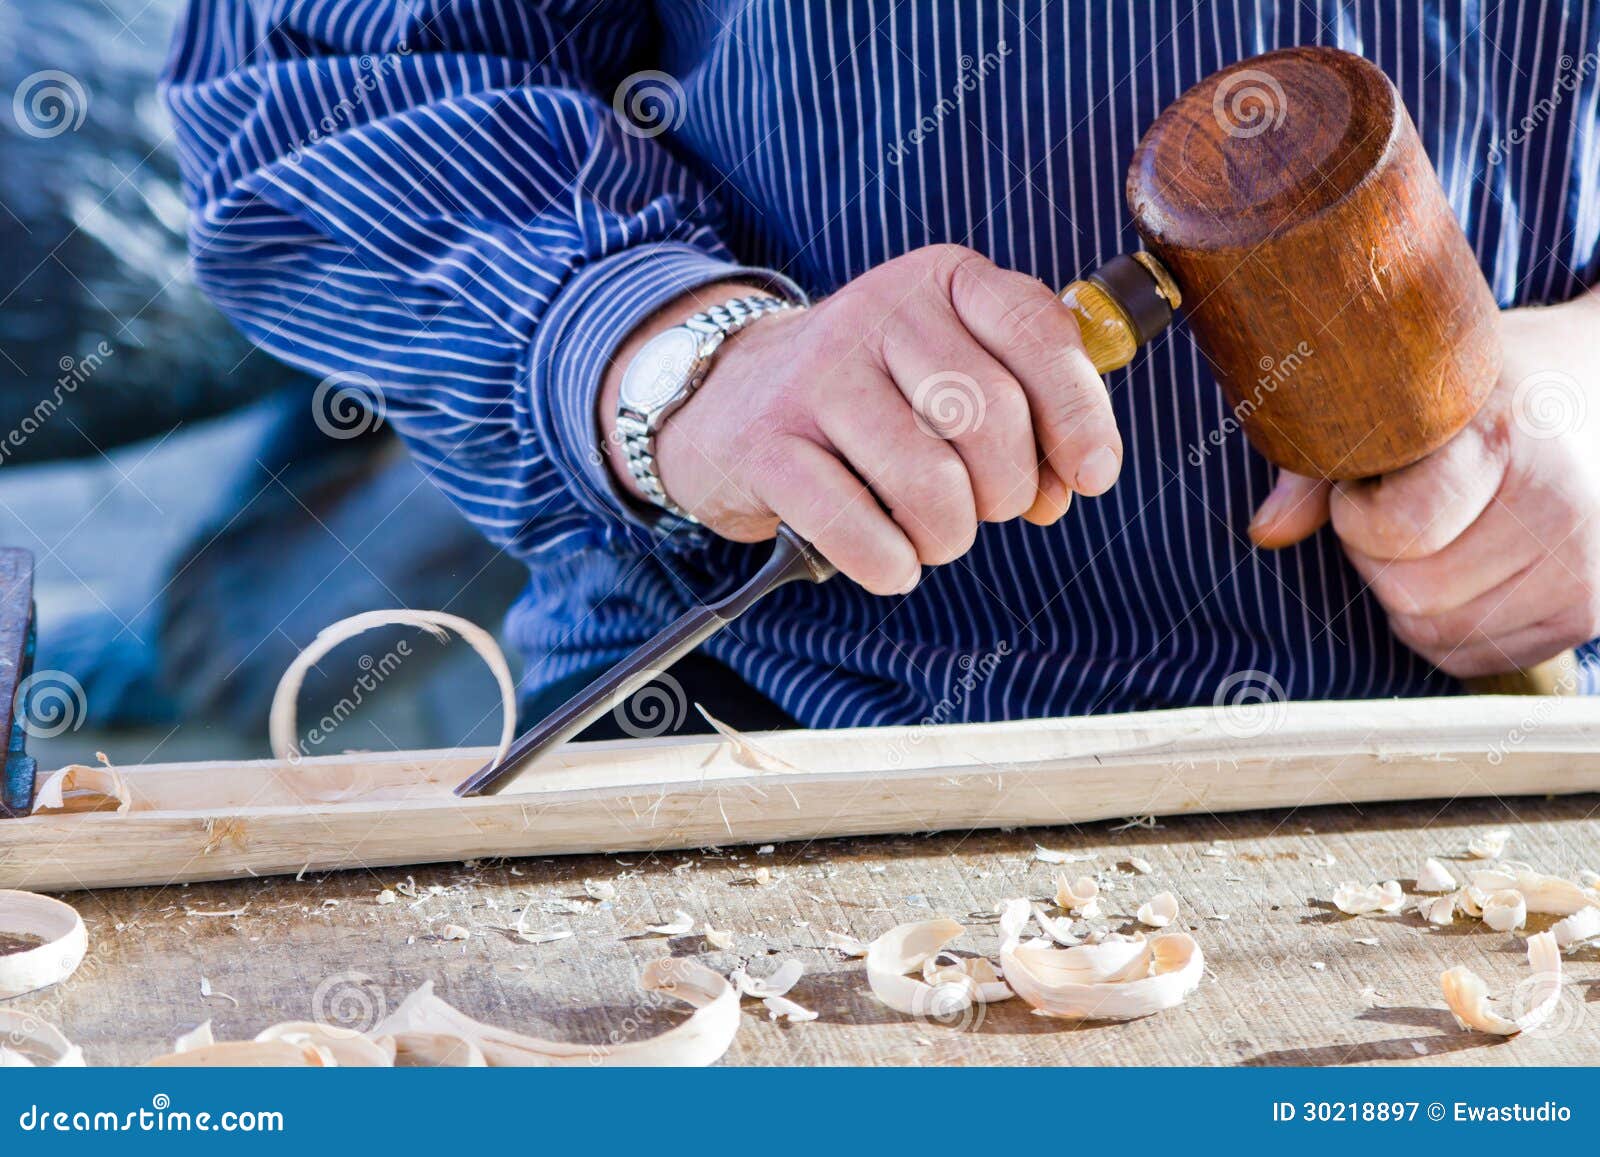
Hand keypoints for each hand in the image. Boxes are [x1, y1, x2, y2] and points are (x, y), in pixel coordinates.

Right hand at [598, 245, 1121, 594]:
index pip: (1038, 336)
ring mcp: (816, 377)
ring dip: (948, 535)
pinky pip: (859, 528)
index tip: (1091, 476)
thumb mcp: (948, 367)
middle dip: (1007, 490)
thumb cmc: (866, 394)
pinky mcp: (767, 445)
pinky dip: (890, 564)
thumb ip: (1023, 413)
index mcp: (941, 280)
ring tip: (932, 535)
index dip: (1079, 416)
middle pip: (988, 417)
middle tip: (986, 509)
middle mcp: (878, 311)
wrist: (728, 397)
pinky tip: (889, 559)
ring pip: (930, 482)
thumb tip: (1068, 486)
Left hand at [1249, 291, 1599, 677]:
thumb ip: (1319, 467)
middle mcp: (1560, 508)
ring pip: (1436, 634)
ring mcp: (1585, 566)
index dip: (1357, 516)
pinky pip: (1472, 657)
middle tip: (1396, 512)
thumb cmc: (1481, 392)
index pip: (1398, 531)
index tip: (1367, 485)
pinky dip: (1442, 626)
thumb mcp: (1402, 400)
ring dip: (1408, 595)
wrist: (1594, 389)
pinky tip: (1458, 569)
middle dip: (1378, 559)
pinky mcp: (1587, 612)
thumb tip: (1264, 532)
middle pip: (1411, 594)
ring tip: (1432, 535)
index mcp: (1505, 440)